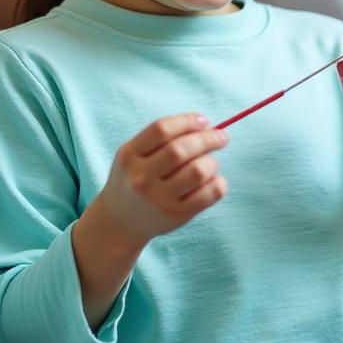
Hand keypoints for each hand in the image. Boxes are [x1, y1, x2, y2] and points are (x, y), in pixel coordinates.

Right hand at [92, 113, 228, 246]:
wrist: (121, 221)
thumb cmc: (134, 179)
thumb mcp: (133, 154)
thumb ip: (161, 138)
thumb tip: (205, 126)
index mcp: (129, 155)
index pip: (161, 130)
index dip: (187, 121)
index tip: (205, 121)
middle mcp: (141, 178)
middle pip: (181, 149)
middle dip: (208, 139)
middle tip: (222, 137)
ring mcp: (158, 199)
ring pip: (197, 171)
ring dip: (212, 162)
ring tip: (211, 163)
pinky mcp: (176, 215)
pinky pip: (208, 195)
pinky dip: (219, 183)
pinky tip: (215, 180)